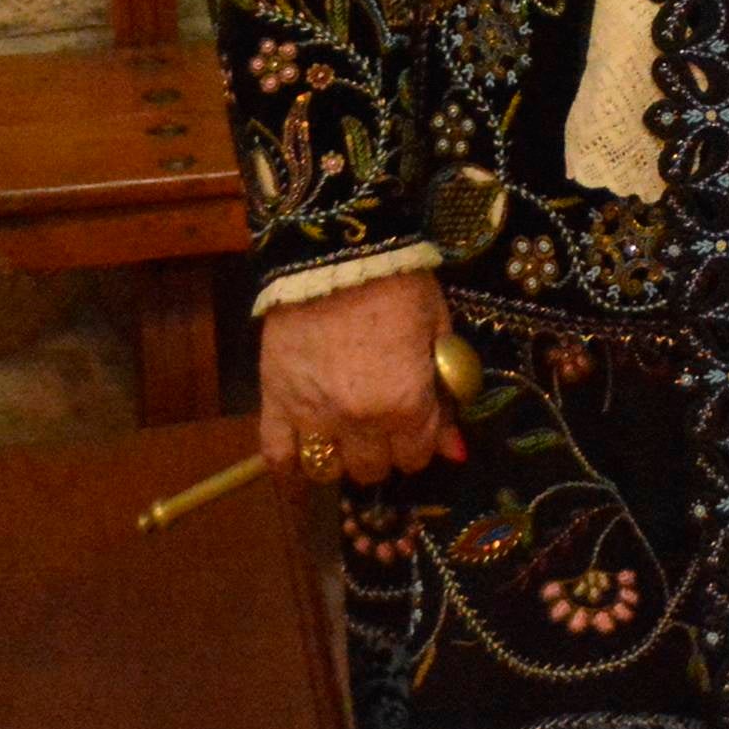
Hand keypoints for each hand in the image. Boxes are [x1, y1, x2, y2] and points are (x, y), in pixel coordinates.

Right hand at [255, 268, 463, 485]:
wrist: (334, 257)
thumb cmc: (397, 287)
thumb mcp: (437, 332)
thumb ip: (445, 393)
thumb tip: (455, 449)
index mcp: (404, 404)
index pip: (416, 455)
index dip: (422, 443)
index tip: (420, 427)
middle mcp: (357, 422)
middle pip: (372, 469)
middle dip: (384, 453)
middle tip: (384, 428)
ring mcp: (311, 416)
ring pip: (327, 471)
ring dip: (340, 461)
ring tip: (346, 440)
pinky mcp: (273, 402)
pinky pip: (276, 456)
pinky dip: (288, 470)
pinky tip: (299, 470)